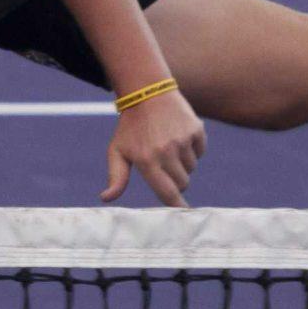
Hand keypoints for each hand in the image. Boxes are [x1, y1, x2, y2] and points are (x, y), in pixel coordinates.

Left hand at [103, 91, 204, 206]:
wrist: (146, 92)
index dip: (177, 207)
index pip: (168, 193)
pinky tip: (178, 135)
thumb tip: (106, 198)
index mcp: (147, 161)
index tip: (184, 216)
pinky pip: (200, 152)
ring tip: (168, 145)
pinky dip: (193, 148)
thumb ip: (116, 177)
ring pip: (191, 168)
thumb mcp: (117, 151)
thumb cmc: (130, 127)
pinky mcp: (196, 130)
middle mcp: (166, 152)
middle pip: (182, 183)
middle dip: (175, 180)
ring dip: (183, 163)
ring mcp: (183, 140)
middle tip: (163, 163)